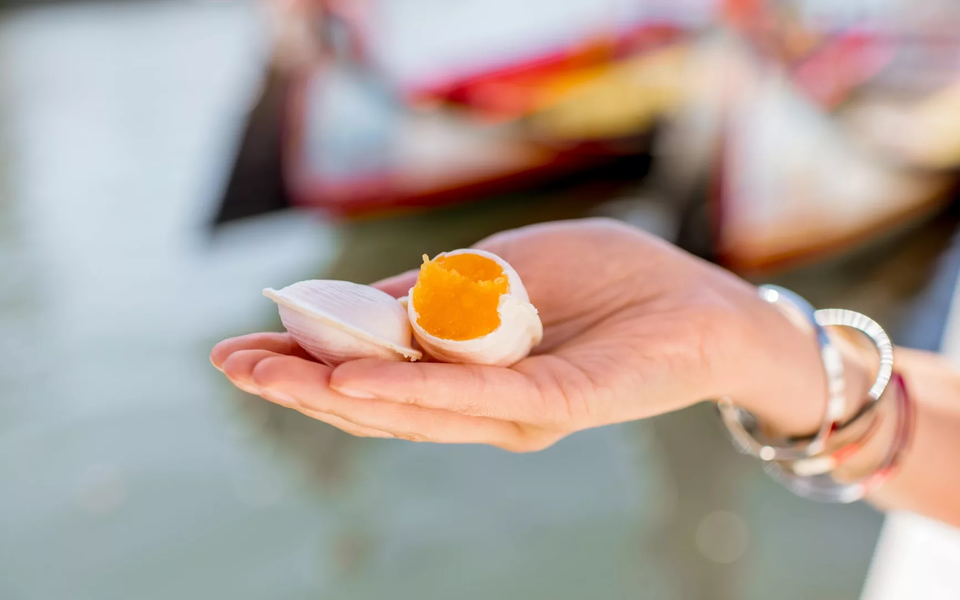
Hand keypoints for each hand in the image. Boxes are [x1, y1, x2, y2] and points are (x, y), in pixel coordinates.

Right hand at [211, 218, 852, 450]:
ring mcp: (518, 409)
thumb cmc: (610, 279)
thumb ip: (432, 293)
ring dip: (333, 393)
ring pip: (413, 410)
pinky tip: (350, 378)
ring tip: (263, 374)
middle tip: (226, 365)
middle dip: (299, 385)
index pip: (375, 374)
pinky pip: (475, 397)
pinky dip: (410, 390)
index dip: (306, 363)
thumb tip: (351, 303)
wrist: (704, 302)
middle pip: (379, 401)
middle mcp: (485, 404)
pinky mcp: (557, 402)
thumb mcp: (502, 267)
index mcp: (469, 369)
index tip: (242, 345)